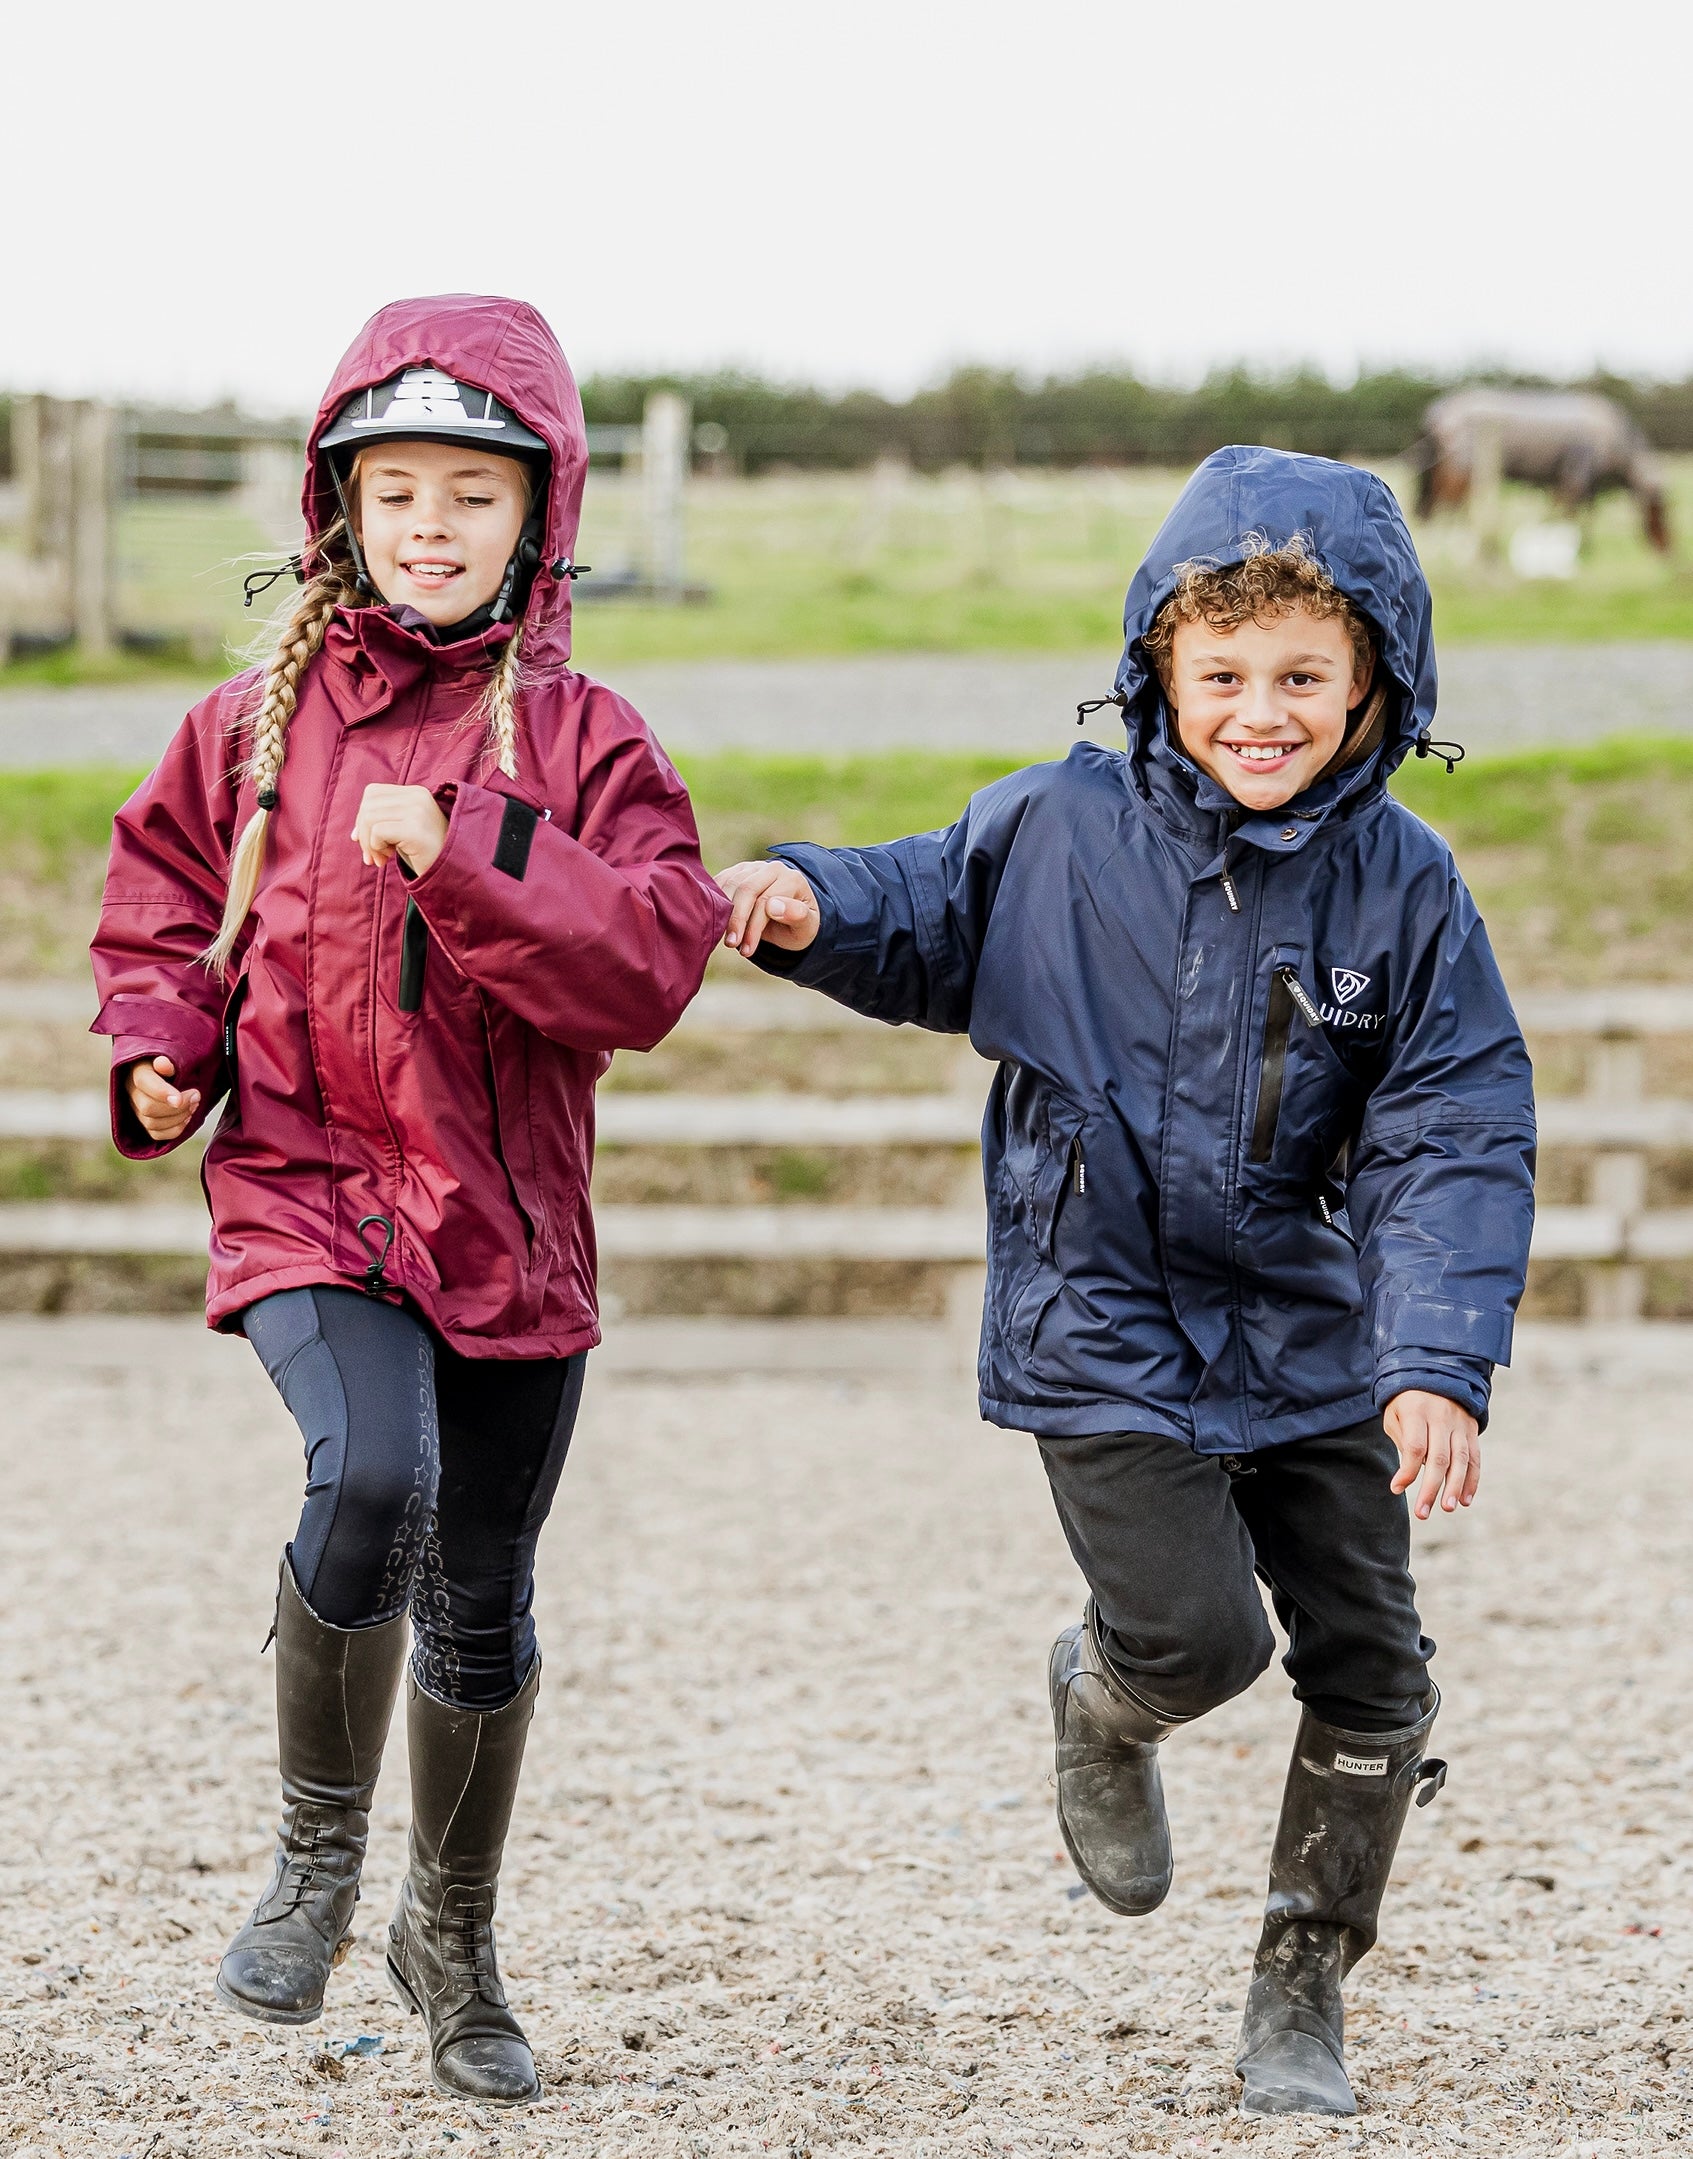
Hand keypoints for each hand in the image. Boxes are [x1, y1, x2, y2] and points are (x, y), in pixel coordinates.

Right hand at [126, 1055, 200, 1143]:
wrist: (173, 1071)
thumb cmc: (175, 1062)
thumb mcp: (174, 1055)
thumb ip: (169, 1060)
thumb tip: (163, 1064)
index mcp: (137, 1070)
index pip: (144, 1082)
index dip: (162, 1092)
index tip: (184, 1096)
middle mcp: (132, 1091)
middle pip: (148, 1108)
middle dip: (178, 1107)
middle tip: (197, 1096)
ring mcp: (136, 1108)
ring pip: (152, 1123)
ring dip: (179, 1118)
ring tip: (194, 1105)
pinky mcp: (144, 1122)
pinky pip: (156, 1134)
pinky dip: (175, 1129)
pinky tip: (187, 1118)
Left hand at [353, 784, 449, 876]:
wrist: (454, 871)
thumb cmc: (427, 853)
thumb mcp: (405, 830)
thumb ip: (384, 822)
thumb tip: (354, 833)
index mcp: (415, 792)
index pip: (373, 793)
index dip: (362, 816)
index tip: (369, 841)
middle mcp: (417, 796)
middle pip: (368, 805)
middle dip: (362, 832)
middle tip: (373, 855)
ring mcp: (417, 811)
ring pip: (369, 818)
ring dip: (368, 843)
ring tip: (381, 858)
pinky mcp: (414, 828)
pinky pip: (377, 832)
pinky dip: (376, 847)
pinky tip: (388, 858)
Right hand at [716, 861, 819, 957]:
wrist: (788, 916)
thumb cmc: (797, 925)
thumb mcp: (806, 927)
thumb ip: (797, 915)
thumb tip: (773, 906)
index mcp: (792, 879)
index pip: (766, 901)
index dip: (754, 927)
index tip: (747, 950)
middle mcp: (772, 868)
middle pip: (746, 890)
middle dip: (736, 920)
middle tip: (731, 944)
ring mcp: (753, 867)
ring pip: (730, 885)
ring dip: (723, 913)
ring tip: (725, 937)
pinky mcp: (737, 871)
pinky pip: (720, 882)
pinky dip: (715, 902)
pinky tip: (717, 922)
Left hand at [1385, 1390, 1480, 1519]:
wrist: (1436, 1372)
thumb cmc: (1407, 1401)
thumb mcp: (1395, 1413)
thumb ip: (1402, 1442)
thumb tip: (1407, 1477)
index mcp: (1417, 1412)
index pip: (1415, 1446)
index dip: (1407, 1471)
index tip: (1396, 1488)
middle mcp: (1442, 1418)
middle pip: (1438, 1458)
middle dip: (1431, 1488)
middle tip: (1423, 1513)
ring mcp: (1460, 1424)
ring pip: (1460, 1460)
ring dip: (1455, 1487)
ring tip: (1448, 1508)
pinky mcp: (1471, 1431)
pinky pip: (1475, 1458)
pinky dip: (1472, 1480)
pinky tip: (1465, 1499)